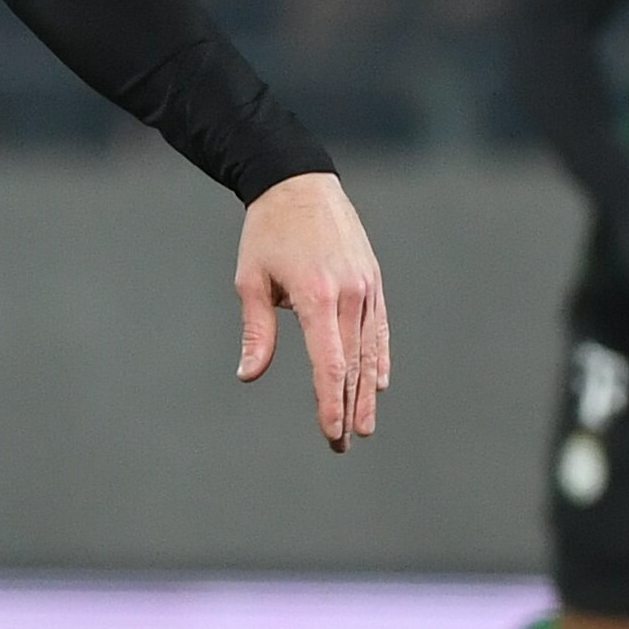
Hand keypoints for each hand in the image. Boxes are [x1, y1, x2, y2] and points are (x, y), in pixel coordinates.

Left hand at [235, 170, 392, 448]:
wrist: (300, 183)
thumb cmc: (267, 232)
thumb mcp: (251, 279)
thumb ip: (257, 330)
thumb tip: (249, 374)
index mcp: (317, 297)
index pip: (329, 364)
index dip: (331, 403)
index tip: (331, 433)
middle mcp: (349, 295)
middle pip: (353, 365)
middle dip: (348, 409)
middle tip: (343, 444)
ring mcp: (366, 287)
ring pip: (370, 351)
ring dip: (367, 392)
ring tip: (365, 426)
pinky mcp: (372, 280)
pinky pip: (379, 328)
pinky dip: (380, 358)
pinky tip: (379, 384)